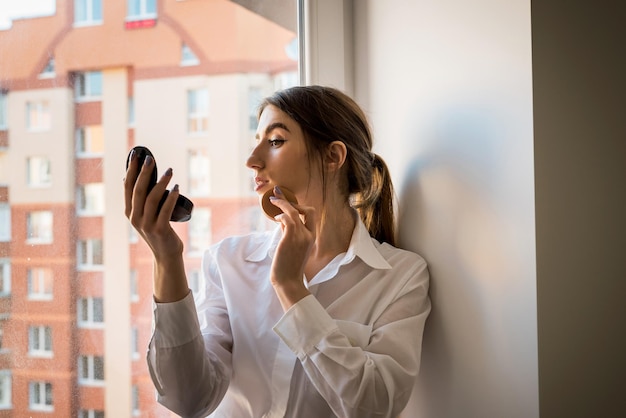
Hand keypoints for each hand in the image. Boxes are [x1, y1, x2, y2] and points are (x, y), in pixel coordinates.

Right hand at [123, 150, 183, 261]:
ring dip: (161, 182)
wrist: (166, 254)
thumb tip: (131, 178)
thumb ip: (139, 201)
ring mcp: (147, 225)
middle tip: (151, 158)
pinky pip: (166, 210)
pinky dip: (172, 197)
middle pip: (138, 190)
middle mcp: (135, 218)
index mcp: (129, 212)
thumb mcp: (144, 215)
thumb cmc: (158, 230)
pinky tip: (177, 188)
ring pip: (152, 199)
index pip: (127, 187)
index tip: (136, 155)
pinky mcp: (160, 229)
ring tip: (169, 170)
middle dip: (144, 172)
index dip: (131, 170)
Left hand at [269, 186, 314, 308]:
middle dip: (292, 201)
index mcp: (312, 238)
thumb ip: (291, 233)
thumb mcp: (293, 247)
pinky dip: (281, 215)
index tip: (288, 201)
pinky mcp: (290, 238)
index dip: (300, 206)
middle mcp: (309, 235)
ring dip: (282, 204)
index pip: (311, 216)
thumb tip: (282, 220)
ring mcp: (301, 236)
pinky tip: (276, 218)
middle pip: (308, 210)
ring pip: (294, 211)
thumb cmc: (289, 267)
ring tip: (273, 201)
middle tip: (278, 194)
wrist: (288, 281)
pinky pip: (287, 219)